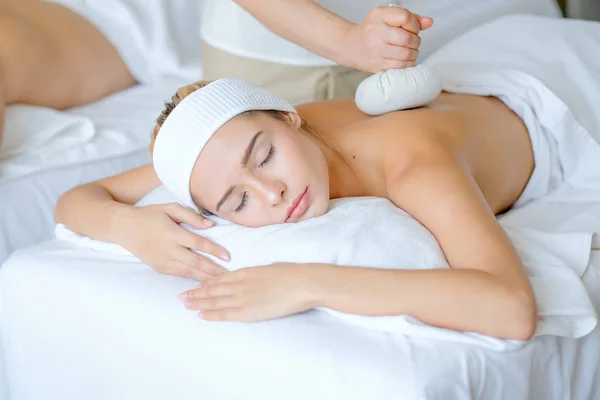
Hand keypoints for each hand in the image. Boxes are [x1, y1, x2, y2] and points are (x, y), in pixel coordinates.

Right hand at [117, 203, 229, 279]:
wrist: (124, 227)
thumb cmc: (150, 215)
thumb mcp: (170, 208)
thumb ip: (191, 216)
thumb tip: (211, 225)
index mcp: (172, 233)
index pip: (198, 243)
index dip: (214, 250)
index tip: (228, 256)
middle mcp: (168, 249)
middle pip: (195, 262)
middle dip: (213, 270)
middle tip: (229, 275)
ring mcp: (163, 261)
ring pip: (188, 272)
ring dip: (205, 277)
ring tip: (221, 281)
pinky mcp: (159, 268)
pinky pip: (179, 274)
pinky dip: (192, 278)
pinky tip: (203, 280)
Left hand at [178, 263, 321, 321]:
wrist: (302, 283)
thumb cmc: (292, 274)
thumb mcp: (271, 268)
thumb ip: (259, 274)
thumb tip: (258, 276)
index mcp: (246, 271)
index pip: (220, 278)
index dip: (207, 282)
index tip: (196, 285)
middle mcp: (240, 283)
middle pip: (212, 289)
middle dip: (196, 292)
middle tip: (181, 296)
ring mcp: (242, 297)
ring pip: (214, 300)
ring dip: (198, 302)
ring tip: (185, 304)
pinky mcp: (248, 311)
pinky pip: (224, 313)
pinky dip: (211, 313)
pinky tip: (201, 314)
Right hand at [342, 6, 432, 71]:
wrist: (350, 46)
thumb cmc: (372, 30)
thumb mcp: (388, 17)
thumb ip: (410, 18)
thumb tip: (429, 22)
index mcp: (379, 16)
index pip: (405, 17)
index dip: (414, 25)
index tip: (412, 29)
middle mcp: (375, 32)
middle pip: (407, 38)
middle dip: (415, 41)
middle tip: (412, 42)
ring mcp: (375, 51)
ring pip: (406, 54)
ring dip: (413, 53)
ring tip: (408, 51)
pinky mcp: (377, 65)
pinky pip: (400, 67)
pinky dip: (407, 64)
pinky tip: (404, 59)